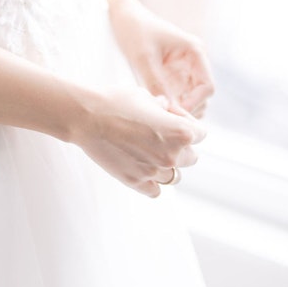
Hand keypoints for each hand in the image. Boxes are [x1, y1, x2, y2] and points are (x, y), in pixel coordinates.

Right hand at [78, 86, 204, 197]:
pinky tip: (141, 166)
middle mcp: (172, 155)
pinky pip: (156, 190)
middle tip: (159, 135)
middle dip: (180, 146)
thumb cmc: (115, 101)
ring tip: (148, 152)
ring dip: (166, 165)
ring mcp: (155, 172)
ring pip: (174, 176)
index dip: (187, 123)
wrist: (86, 116)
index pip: (201, 134)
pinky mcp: (136, 182)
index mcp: (180, 132)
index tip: (170, 118)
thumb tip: (165, 108)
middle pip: (191, 157)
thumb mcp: (144, 96)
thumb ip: (161, 106)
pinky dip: (152, 181)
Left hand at [109, 1, 214, 118]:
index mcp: (195, 52)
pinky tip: (154, 109)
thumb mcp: (143, 57)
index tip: (174, 114)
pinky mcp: (171, 75)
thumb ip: (156, 83)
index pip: (207, 87)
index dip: (194, 103)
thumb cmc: (134, 30)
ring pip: (189, 99)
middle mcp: (193, 62)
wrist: (122, 16)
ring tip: (158, 115)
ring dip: (177, 109)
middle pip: (201, 97)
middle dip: (187, 109)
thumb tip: (167, 109)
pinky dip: (168, 104)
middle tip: (165, 120)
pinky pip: (176, 96)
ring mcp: (183, 69)